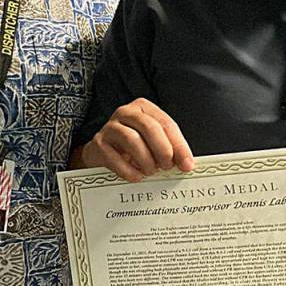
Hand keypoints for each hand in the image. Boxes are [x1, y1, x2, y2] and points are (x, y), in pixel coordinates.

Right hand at [79, 98, 193, 181]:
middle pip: (149, 128)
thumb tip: (186, 164)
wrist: (101, 153)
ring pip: (132, 140)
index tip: (187, 165)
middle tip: (168, 167)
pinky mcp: (98, 144)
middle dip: (163, 150)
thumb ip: (169, 148)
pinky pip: (115, 158)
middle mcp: (126, 112)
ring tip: (151, 172)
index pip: (166, 124)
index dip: (179, 146)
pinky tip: (136, 177)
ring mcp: (110, 127)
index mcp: (144, 108)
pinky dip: (128, 171)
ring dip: (146, 160)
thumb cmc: (132, 147)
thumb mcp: (151, 141)